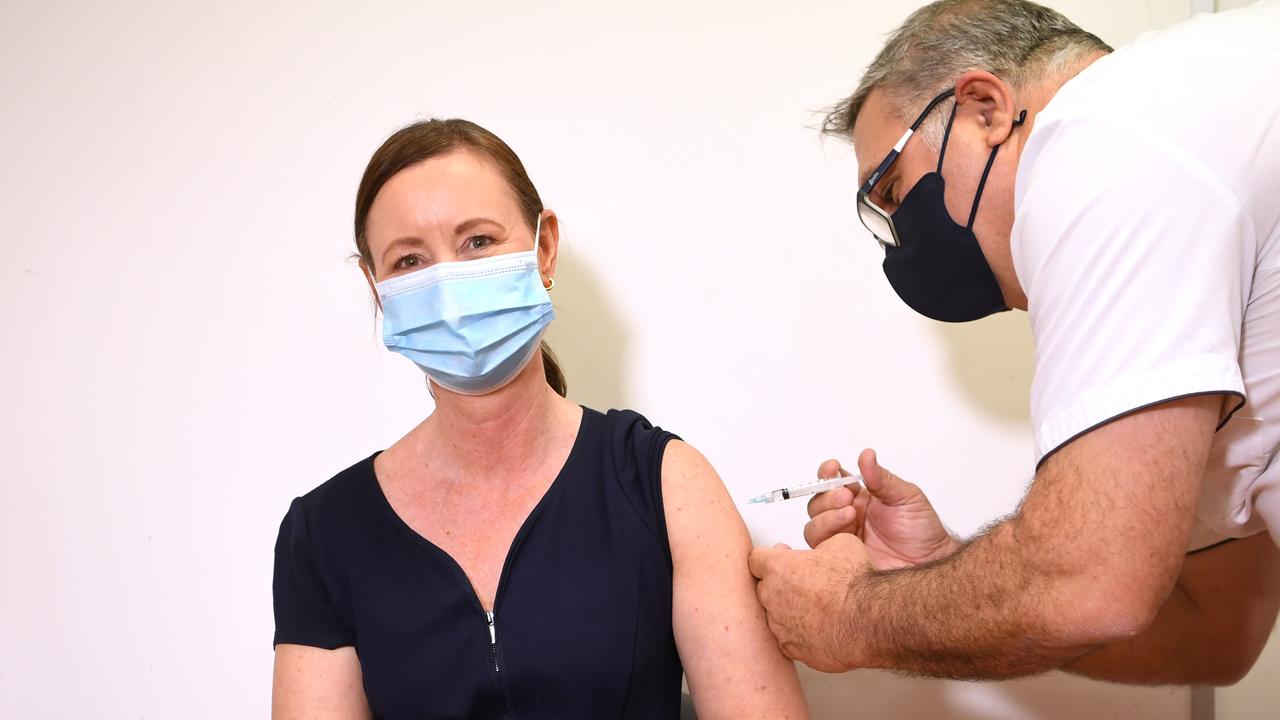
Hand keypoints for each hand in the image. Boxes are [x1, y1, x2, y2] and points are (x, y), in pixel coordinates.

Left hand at [748, 533, 871, 671]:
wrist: (867, 621)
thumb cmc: (854, 584)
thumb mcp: (841, 543)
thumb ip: (820, 545)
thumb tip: (823, 548)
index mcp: (777, 567)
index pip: (756, 559)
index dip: (770, 559)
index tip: (779, 560)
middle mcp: (771, 596)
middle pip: (763, 588)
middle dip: (779, 585)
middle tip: (802, 585)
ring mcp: (778, 625)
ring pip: (775, 615)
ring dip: (788, 612)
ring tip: (815, 610)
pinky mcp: (790, 648)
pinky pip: (787, 639)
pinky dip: (798, 635)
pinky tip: (817, 630)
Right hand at [804, 449, 958, 568]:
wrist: (931, 563)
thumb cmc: (922, 531)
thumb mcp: (906, 497)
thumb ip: (882, 479)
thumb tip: (866, 455)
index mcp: (859, 498)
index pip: (832, 480)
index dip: (827, 472)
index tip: (832, 467)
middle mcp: (846, 517)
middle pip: (817, 502)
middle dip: (827, 497)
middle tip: (847, 497)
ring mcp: (842, 540)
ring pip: (813, 526)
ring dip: (826, 518)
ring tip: (850, 516)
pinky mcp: (840, 561)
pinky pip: (819, 551)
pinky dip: (824, 541)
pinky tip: (843, 539)